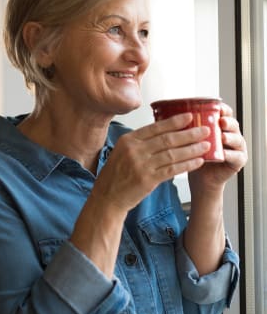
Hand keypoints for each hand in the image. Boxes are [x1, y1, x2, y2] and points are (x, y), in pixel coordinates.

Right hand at [92, 113, 209, 211]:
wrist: (107, 196)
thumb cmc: (115, 175)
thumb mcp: (121, 152)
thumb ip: (140, 143)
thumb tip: (163, 133)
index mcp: (128, 140)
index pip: (155, 127)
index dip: (174, 121)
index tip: (189, 116)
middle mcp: (134, 150)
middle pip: (167, 139)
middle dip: (189, 134)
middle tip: (205, 130)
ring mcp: (141, 165)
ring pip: (172, 154)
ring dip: (192, 149)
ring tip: (206, 145)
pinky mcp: (148, 179)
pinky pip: (172, 169)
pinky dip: (187, 165)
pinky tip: (197, 161)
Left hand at [188, 102, 247, 193]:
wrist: (198, 177)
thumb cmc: (192, 155)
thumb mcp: (187, 138)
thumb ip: (184, 126)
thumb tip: (164, 112)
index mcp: (218, 126)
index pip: (223, 113)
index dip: (221, 109)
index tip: (216, 106)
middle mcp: (229, 134)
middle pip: (232, 124)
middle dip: (227, 121)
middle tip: (220, 122)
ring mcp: (236, 148)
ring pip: (237, 139)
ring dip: (230, 137)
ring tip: (222, 137)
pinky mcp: (237, 162)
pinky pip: (237, 157)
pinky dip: (230, 155)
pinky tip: (223, 154)